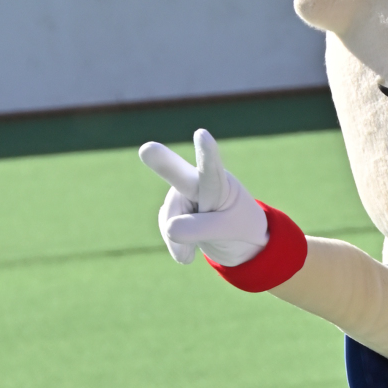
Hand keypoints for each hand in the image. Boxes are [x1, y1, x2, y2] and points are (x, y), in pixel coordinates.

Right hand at [138, 129, 268, 266]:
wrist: (237, 240)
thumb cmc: (240, 226)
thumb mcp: (229, 231)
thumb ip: (200, 228)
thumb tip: (169, 228)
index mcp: (219, 185)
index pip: (212, 170)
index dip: (206, 153)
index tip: (202, 134)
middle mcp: (196, 183)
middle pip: (177, 175)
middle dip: (162, 162)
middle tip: (147, 149)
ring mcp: (181, 195)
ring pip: (170, 220)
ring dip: (179, 241)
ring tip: (193, 253)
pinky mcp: (172, 210)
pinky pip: (167, 230)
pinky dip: (176, 245)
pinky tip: (187, 250)